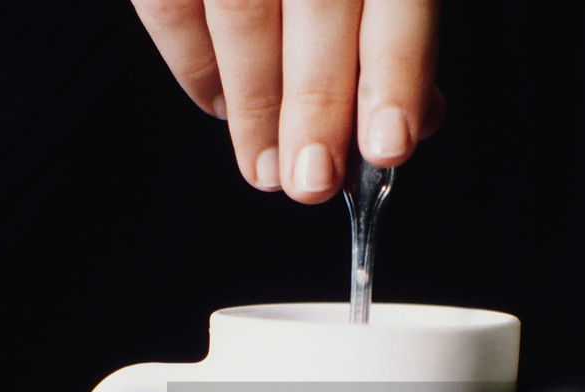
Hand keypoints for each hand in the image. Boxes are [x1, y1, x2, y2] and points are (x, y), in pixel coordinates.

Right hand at [132, 0, 444, 202]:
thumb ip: (394, 30)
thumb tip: (414, 121)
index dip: (395, 73)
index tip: (390, 146)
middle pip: (317, 6)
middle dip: (315, 107)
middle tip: (312, 182)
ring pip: (241, 12)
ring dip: (255, 106)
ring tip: (267, 168)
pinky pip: (170, 7)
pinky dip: (195, 69)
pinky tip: (221, 109)